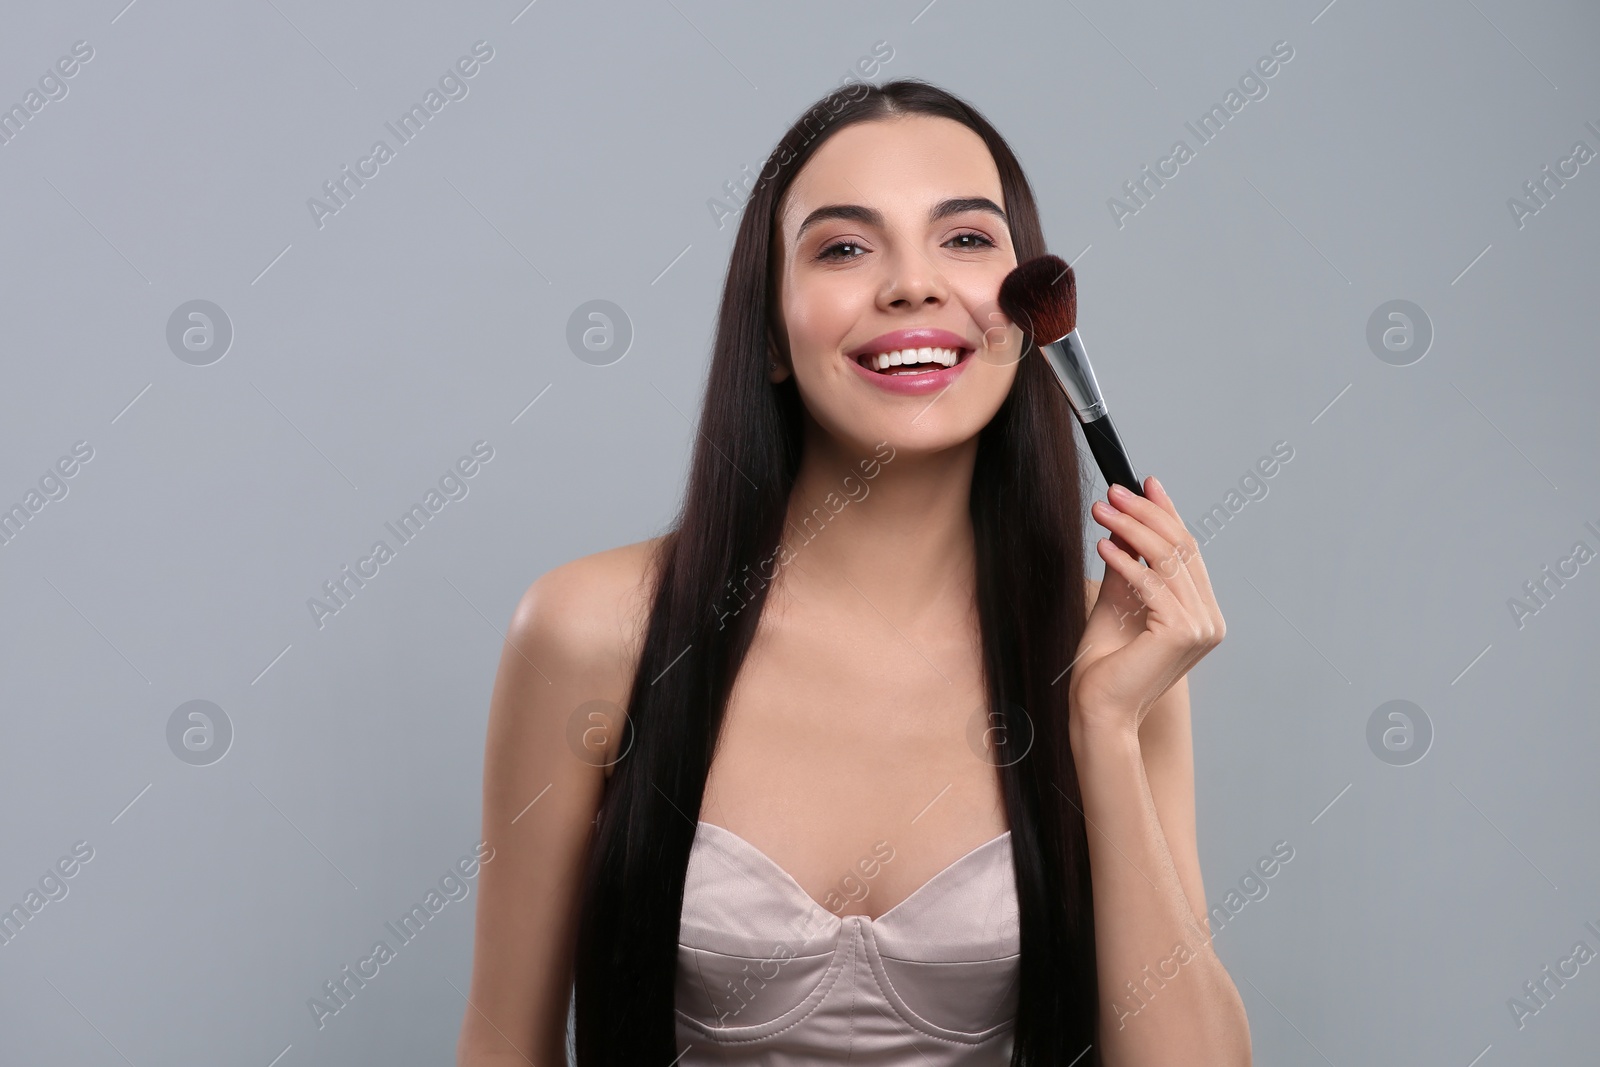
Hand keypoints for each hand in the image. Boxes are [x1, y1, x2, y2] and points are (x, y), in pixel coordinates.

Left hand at [1068, 476, 1224, 737]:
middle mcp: (1210, 620)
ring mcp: (1201, 627)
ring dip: (1130, 530)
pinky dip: (1126, 561)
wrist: (1098, 709)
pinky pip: (1152, 584)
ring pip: (1166, 560)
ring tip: (1101, 512)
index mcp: (1202, 614)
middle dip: (1145, 514)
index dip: (1167, 513)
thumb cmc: (1105, 665)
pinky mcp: (1182, 632)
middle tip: (1112, 493)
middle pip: (1181, 549)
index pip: (1187, 551)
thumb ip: (1129, 567)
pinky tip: (1102, 546)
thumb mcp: (1117, 602)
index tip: (1145, 483)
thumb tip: (1123, 526)